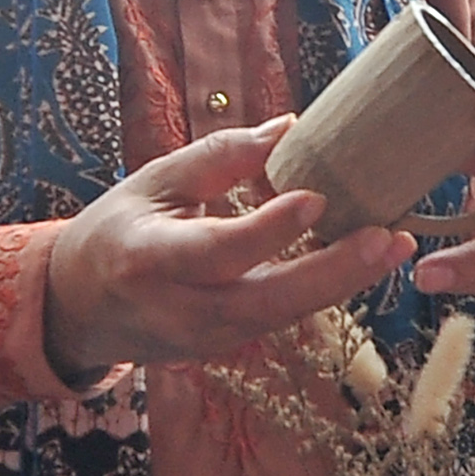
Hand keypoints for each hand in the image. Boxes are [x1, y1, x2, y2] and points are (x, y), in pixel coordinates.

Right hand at [42, 120, 416, 381]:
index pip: (219, 251)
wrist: (79, 308)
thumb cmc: (117, 232)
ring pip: (285, 316)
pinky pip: (283, 318)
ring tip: (395, 246)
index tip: (316, 199)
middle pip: (268, 300)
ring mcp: (207, 340)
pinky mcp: (228, 347)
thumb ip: (217, 157)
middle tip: (389, 239)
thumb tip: (287, 128)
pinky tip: (365, 261)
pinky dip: (325, 291)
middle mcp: (181, 311)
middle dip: (334, 273)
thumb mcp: (152, 182)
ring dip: (344, 284)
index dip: (268, 230)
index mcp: (149, 260)